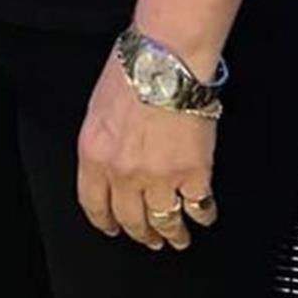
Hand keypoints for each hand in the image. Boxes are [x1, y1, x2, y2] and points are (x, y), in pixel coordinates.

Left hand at [75, 54, 218, 251]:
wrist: (167, 58)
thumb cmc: (134, 68)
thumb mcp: (99, 107)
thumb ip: (103, 142)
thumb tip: (111, 160)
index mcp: (95, 153)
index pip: (94, 203)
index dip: (105, 221)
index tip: (112, 228)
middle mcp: (124, 172)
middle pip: (131, 219)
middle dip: (141, 233)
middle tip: (149, 238)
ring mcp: (159, 178)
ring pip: (165, 221)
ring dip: (172, 234)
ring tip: (178, 238)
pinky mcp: (193, 176)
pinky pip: (198, 208)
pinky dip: (202, 215)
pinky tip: (203, 214)